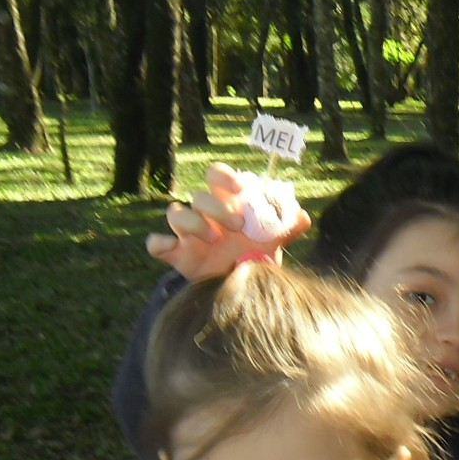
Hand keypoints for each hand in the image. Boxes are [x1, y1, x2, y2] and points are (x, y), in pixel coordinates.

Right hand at [145, 163, 312, 281]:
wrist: (239, 284)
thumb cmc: (253, 253)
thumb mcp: (272, 241)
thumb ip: (288, 228)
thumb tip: (303, 217)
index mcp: (225, 202)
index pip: (216, 175)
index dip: (224, 176)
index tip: (240, 188)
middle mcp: (204, 214)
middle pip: (198, 196)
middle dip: (216, 207)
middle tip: (238, 226)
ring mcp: (187, 233)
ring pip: (175, 213)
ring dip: (193, 223)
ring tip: (213, 239)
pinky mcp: (175, 253)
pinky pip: (155, 243)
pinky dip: (159, 243)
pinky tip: (172, 248)